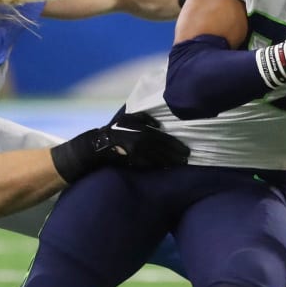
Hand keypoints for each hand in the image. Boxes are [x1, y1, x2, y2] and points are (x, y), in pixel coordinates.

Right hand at [50, 110, 189, 181]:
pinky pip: (148, 164)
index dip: (176, 145)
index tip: (186, 150)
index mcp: (142, 129)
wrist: (98, 145)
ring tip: (180, 164)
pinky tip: (166, 168)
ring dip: (170, 161)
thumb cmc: (115, 130)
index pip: (163, 138)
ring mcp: (137, 152)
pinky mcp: (132, 161)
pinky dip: (158, 166)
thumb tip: (158, 123)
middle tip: (187, 158)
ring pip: (158, 158)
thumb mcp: (128, 118)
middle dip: (176, 154)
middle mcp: (141, 141)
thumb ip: (144, 118)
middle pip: (163, 149)